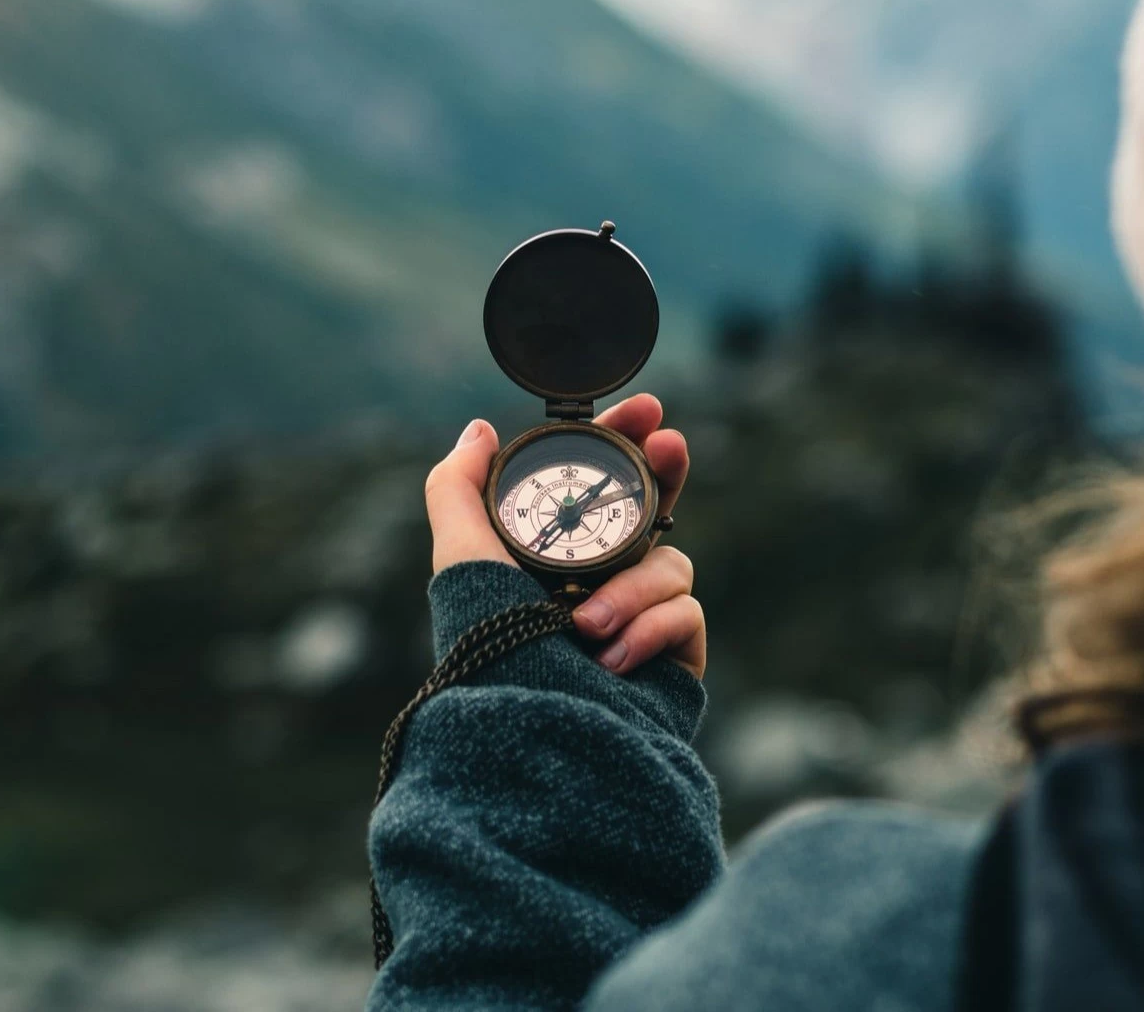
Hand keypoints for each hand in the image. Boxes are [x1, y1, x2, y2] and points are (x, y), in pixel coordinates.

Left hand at [424, 394, 700, 676]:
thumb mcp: (461, 559)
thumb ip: (458, 488)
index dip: (626, 442)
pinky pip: (685, 613)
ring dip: (630, 587)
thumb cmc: (492, 650)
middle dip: (665, 472)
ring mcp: (640, 621)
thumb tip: (479, 429)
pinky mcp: (674, 657)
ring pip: (669, 563)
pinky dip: (648, 629)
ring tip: (586, 627)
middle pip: (653, 510)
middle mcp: (600, 584)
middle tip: (670, 444)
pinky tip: (612, 659)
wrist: (533, 735)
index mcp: (555, 558)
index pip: (600, 486)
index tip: (645, 408)